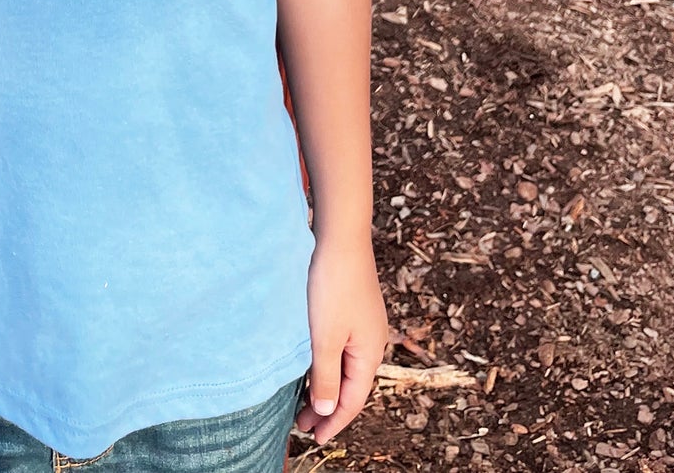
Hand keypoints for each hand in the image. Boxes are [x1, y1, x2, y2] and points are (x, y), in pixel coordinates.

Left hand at [295, 231, 388, 444]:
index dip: (333, 421)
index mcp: (370, 352)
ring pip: (344, 366)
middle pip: (350, 385)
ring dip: (325, 385)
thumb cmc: (332, 285)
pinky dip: (326, 363)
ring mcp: (363, 323)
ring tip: (302, 400)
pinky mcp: (351, 308)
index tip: (314, 438)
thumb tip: (327, 411)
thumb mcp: (324, 337)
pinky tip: (311, 363)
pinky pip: (340, 347)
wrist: (340, 236)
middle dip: (327, 407)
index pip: (352, 399)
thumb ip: (325, 376)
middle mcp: (371, 341)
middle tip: (301, 424)